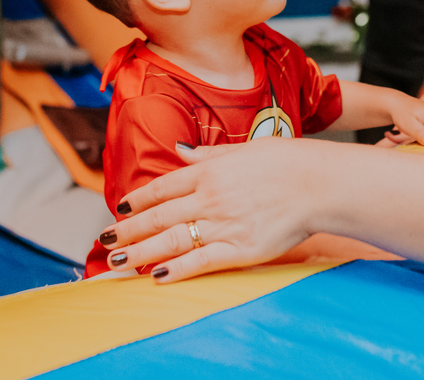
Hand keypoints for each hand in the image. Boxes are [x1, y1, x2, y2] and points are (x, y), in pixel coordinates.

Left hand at [100, 138, 319, 281]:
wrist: (318, 184)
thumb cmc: (286, 162)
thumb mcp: (243, 148)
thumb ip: (207, 155)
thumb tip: (179, 149)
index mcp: (209, 172)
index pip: (162, 187)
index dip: (137, 199)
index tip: (120, 207)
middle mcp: (209, 198)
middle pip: (158, 216)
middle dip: (128, 230)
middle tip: (105, 240)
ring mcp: (222, 224)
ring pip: (171, 241)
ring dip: (140, 252)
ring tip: (117, 261)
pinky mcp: (240, 248)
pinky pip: (200, 261)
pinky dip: (176, 269)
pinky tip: (157, 276)